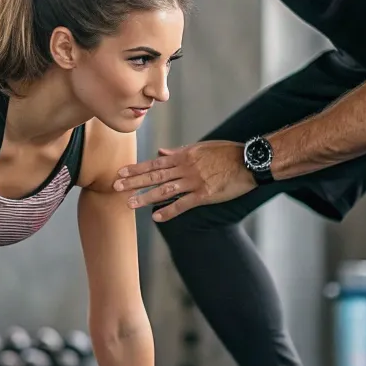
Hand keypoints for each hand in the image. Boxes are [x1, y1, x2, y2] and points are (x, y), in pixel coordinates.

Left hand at [113, 141, 255, 221]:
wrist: (248, 161)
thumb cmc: (226, 152)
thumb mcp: (201, 147)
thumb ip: (179, 151)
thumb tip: (161, 152)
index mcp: (184, 156)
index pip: (155, 163)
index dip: (137, 169)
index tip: (121, 172)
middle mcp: (185, 168)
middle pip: (155, 176)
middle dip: (134, 182)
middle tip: (116, 187)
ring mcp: (194, 181)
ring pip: (165, 190)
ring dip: (146, 197)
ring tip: (130, 203)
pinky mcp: (205, 194)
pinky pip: (183, 204)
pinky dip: (169, 211)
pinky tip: (156, 217)